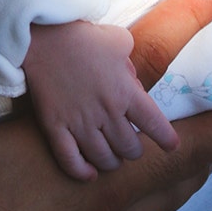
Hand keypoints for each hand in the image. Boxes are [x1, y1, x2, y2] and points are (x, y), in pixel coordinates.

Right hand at [24, 21, 177, 180]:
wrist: (41, 37)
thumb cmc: (82, 36)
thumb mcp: (119, 41)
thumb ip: (131, 66)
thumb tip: (133, 84)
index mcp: (125, 91)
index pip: (154, 125)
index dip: (166, 139)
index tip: (170, 145)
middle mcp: (106, 112)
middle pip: (129, 148)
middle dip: (133, 151)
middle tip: (130, 146)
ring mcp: (79, 122)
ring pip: (104, 158)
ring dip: (112, 162)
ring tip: (112, 159)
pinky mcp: (55, 126)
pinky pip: (70, 159)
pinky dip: (82, 171)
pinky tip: (89, 174)